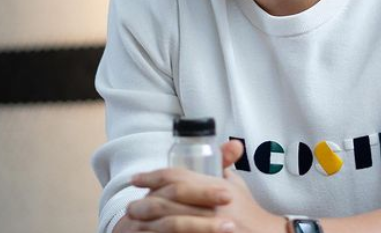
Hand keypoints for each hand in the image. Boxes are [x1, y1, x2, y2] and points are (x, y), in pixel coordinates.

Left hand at [114, 140, 279, 232]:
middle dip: (145, 202)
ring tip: (134, 220)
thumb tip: (212, 156)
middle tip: (131, 205)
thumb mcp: (236, 185)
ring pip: (169, 220)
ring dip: (149, 220)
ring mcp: (208, 225)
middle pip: (168, 198)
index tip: (137, 179)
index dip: (153, 175)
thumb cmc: (249, 211)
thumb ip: (222, 169)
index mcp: (215, 186)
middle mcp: (210, 206)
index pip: (177, 176)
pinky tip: (152, 232)